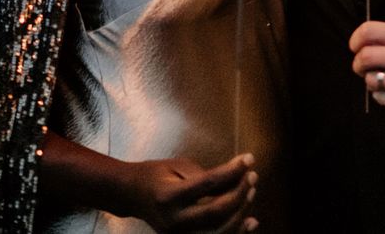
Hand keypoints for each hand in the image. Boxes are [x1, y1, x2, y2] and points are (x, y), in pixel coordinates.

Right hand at [125, 153, 258, 232]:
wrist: (132, 195)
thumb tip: (236, 177)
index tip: (248, 158)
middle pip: (214, 213)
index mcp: (168, 196)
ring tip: (251, 192)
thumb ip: (205, 174)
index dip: (231, 171)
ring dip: (240, 213)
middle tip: (252, 176)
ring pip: (218, 232)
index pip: (207, 184)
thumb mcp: (178, 165)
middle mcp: (173, 221)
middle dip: (238, 194)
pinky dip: (235, 231)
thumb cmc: (155, 174)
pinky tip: (250, 221)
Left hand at [350, 21, 384, 123]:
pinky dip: (383, 94)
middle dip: (358, 62)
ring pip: (372, 81)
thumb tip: (367, 40)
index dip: (355, 39)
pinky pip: (382, 99)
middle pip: (365, 57)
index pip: (370, 32)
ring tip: (384, 78)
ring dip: (372, 79)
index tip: (355, 45)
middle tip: (362, 64)